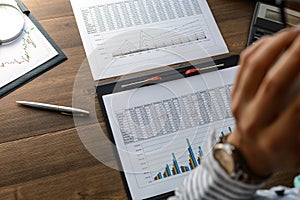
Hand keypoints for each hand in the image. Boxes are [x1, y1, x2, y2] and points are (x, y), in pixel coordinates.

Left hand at [227, 26, 299, 176]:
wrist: (249, 154)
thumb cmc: (278, 152)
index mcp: (274, 140)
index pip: (296, 109)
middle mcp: (253, 120)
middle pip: (274, 82)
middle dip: (297, 56)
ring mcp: (239, 105)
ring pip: (254, 68)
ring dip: (277, 45)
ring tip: (295, 32)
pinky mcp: (233, 94)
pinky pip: (243, 65)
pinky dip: (259, 48)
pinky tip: (275, 39)